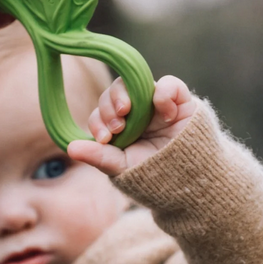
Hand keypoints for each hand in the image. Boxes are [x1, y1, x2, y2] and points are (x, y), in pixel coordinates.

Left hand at [67, 75, 196, 176]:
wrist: (192, 181)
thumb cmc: (154, 175)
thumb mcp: (123, 167)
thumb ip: (98, 156)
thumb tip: (70, 147)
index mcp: (119, 126)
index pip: (100, 113)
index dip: (98, 121)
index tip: (105, 138)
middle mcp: (135, 111)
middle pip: (113, 93)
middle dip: (109, 106)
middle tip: (117, 125)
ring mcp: (156, 103)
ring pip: (135, 82)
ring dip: (125, 94)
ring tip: (127, 111)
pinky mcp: (180, 100)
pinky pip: (170, 84)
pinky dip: (163, 93)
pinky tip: (164, 112)